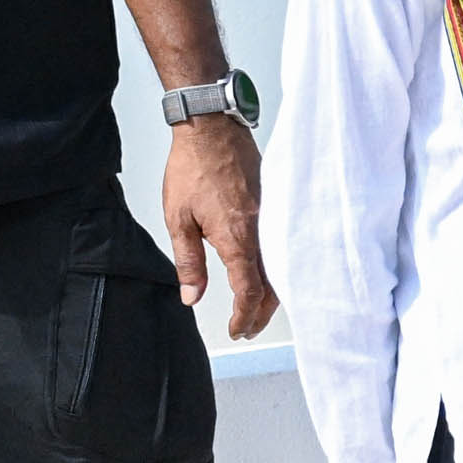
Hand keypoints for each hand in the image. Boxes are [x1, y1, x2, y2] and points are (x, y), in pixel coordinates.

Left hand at [158, 114, 273, 338]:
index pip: (247, 291)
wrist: (214, 132)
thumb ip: (189, 262)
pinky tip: (270, 277)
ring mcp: (274, 222)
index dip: (243, 317)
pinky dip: (279, 272)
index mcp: (237, 239)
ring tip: (257, 310)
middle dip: (260, 314)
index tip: (235, 331)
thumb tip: (192, 296)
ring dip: (272, 295)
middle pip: (272, 287)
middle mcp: (262, 234)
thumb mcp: (178, 219)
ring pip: (282, 270)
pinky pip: (284, 250)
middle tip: (246, 329)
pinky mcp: (277, 211)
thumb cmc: (193, 170)